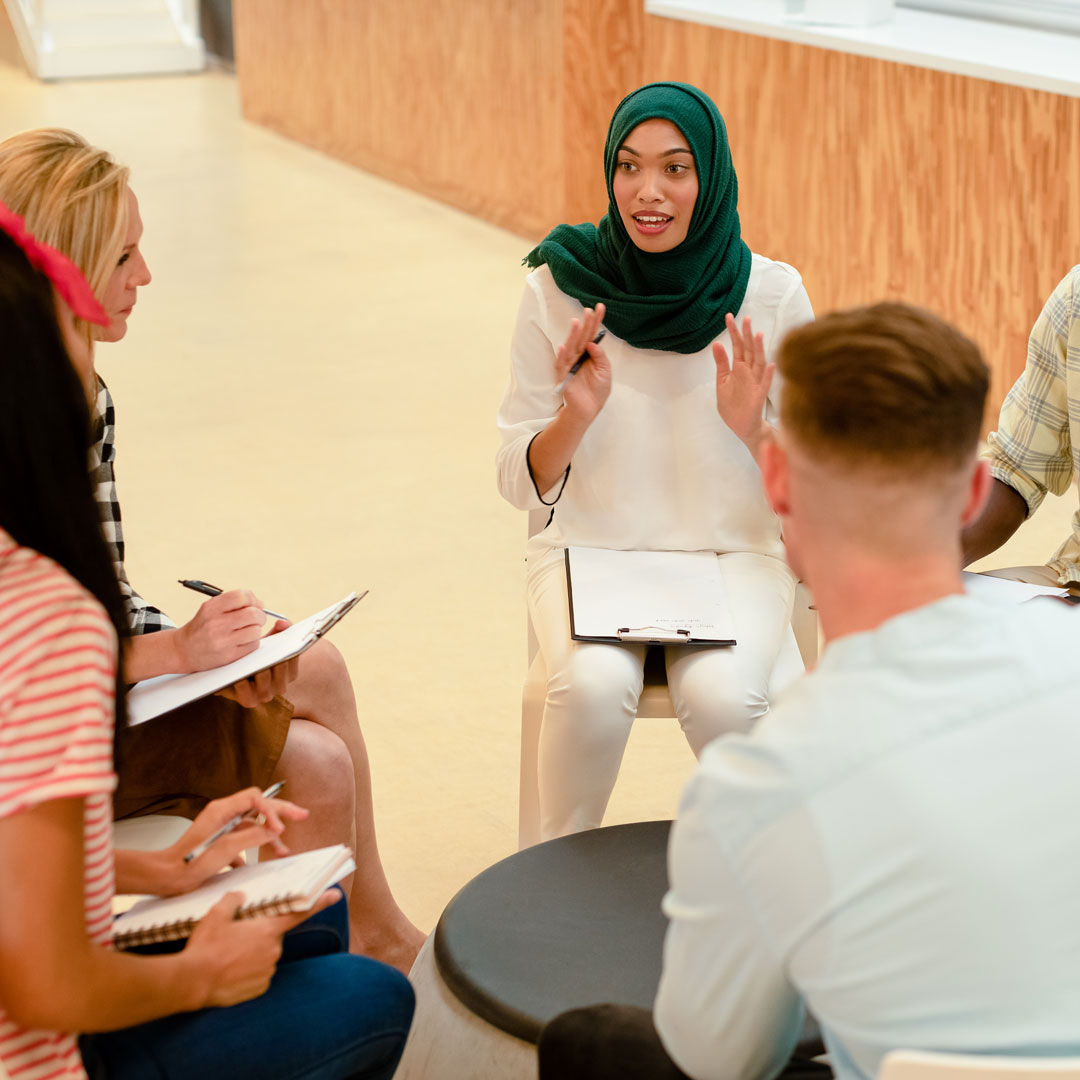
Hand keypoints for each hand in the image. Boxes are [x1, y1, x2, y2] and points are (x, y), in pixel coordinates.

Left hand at [157, 787, 308, 894]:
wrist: (166, 878)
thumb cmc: (188, 864)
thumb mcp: (225, 850)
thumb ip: (252, 837)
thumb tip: (273, 829)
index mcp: (221, 809)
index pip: (255, 798)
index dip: (271, 810)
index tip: (279, 829)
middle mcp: (223, 814)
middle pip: (258, 806)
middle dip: (280, 812)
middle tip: (302, 815)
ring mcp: (222, 827)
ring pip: (253, 825)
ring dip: (269, 836)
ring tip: (283, 850)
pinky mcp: (220, 841)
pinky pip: (243, 839)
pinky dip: (253, 849)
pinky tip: (257, 864)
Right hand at [174, 590, 265, 672]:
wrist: (183, 650)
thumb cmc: (202, 627)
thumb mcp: (211, 609)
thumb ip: (234, 603)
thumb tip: (260, 604)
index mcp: (211, 608)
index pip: (241, 596)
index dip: (253, 599)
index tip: (255, 605)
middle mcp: (215, 624)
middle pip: (253, 614)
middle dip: (260, 616)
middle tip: (257, 619)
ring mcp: (222, 641)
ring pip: (256, 631)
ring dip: (256, 630)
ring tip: (248, 630)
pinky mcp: (228, 656)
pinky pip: (253, 646)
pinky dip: (252, 642)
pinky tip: (243, 641)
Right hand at [185, 887, 341, 1007]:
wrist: (192, 982)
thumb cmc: (205, 947)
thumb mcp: (216, 915)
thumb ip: (233, 900)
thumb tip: (239, 897)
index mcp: (267, 929)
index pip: (299, 913)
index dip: (319, 902)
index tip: (335, 894)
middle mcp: (273, 950)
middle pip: (272, 937)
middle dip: (258, 936)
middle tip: (234, 939)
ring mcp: (267, 971)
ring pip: (264, 957)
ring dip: (251, 955)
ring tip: (226, 957)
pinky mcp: (259, 988)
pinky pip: (257, 975)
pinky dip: (247, 973)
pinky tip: (229, 971)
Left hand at [216, 620, 299, 707]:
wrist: (231, 673)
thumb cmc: (253, 654)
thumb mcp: (267, 641)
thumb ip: (277, 630)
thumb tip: (282, 622)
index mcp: (289, 671)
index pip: (293, 659)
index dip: (291, 651)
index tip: (287, 643)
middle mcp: (280, 686)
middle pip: (281, 673)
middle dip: (277, 663)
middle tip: (270, 653)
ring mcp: (265, 695)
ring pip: (266, 685)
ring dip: (260, 674)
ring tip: (253, 663)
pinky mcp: (249, 702)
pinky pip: (248, 696)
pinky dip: (243, 686)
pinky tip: (238, 676)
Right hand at [556, 303, 610, 424]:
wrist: (589, 409)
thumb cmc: (597, 391)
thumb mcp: (605, 372)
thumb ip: (600, 357)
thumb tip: (592, 343)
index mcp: (589, 354)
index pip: (592, 334)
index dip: (596, 322)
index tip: (600, 307)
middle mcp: (578, 356)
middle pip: (582, 337)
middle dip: (585, 324)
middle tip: (588, 310)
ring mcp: (570, 365)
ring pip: (571, 347)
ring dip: (573, 335)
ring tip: (576, 322)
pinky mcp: (563, 376)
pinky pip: (561, 364)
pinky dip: (562, 355)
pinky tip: (564, 345)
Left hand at [713, 313, 773, 453]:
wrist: (741, 426)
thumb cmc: (732, 405)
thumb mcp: (722, 381)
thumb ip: (721, 363)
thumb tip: (716, 343)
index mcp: (739, 368)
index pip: (737, 346)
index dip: (734, 332)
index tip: (729, 316)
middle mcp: (749, 372)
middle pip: (749, 350)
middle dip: (747, 335)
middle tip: (746, 318)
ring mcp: (755, 383)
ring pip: (759, 363)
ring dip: (759, 350)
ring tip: (758, 335)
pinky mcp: (758, 396)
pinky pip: (765, 384)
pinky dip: (768, 375)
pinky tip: (771, 364)